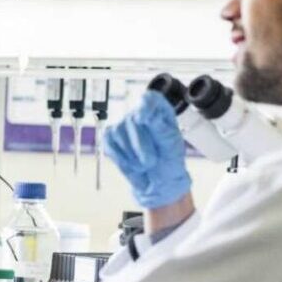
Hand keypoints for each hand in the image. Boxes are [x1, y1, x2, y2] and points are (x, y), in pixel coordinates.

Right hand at [104, 91, 192, 208]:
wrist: (158, 182)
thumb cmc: (169, 161)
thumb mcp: (171, 146)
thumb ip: (160, 129)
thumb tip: (147, 114)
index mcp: (160, 112)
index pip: (150, 99)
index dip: (145, 105)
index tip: (143, 118)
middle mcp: (140, 114)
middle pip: (133, 119)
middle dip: (141, 145)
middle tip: (151, 161)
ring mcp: (123, 125)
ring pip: (119, 133)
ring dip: (133, 155)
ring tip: (144, 164)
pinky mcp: (110, 138)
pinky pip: (109, 144)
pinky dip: (121, 158)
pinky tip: (132, 165)